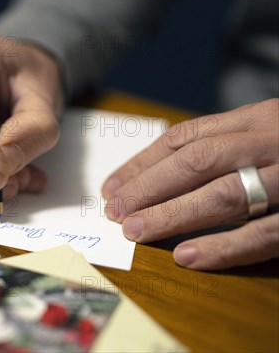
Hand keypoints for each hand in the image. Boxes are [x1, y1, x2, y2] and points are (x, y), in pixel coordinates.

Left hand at [102, 99, 278, 269]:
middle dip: (148, 187)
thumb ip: (225, 147)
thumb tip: (159, 177)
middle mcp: (270, 140)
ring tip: (135, 232)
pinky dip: (223, 245)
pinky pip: (265, 232)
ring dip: (172, 214)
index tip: (111, 188)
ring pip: (224, 194)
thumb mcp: (265, 133)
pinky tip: (186, 255)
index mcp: (256, 119)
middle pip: (196, 161)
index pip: (185, 137)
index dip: (142, 164)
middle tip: (114, 212)